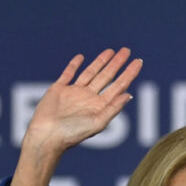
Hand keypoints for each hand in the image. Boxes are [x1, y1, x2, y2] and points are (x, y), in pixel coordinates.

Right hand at [23, 47, 141, 154]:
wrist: (47, 136)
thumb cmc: (73, 133)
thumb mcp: (97, 123)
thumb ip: (113, 108)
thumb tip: (129, 95)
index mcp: (100, 106)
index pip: (119, 86)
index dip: (129, 73)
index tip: (138, 61)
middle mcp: (89, 98)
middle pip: (107, 76)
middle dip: (117, 63)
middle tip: (127, 50)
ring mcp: (74, 93)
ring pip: (90, 73)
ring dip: (100, 62)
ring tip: (111, 51)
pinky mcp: (58, 89)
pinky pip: (68, 74)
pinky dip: (74, 65)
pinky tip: (81, 57)